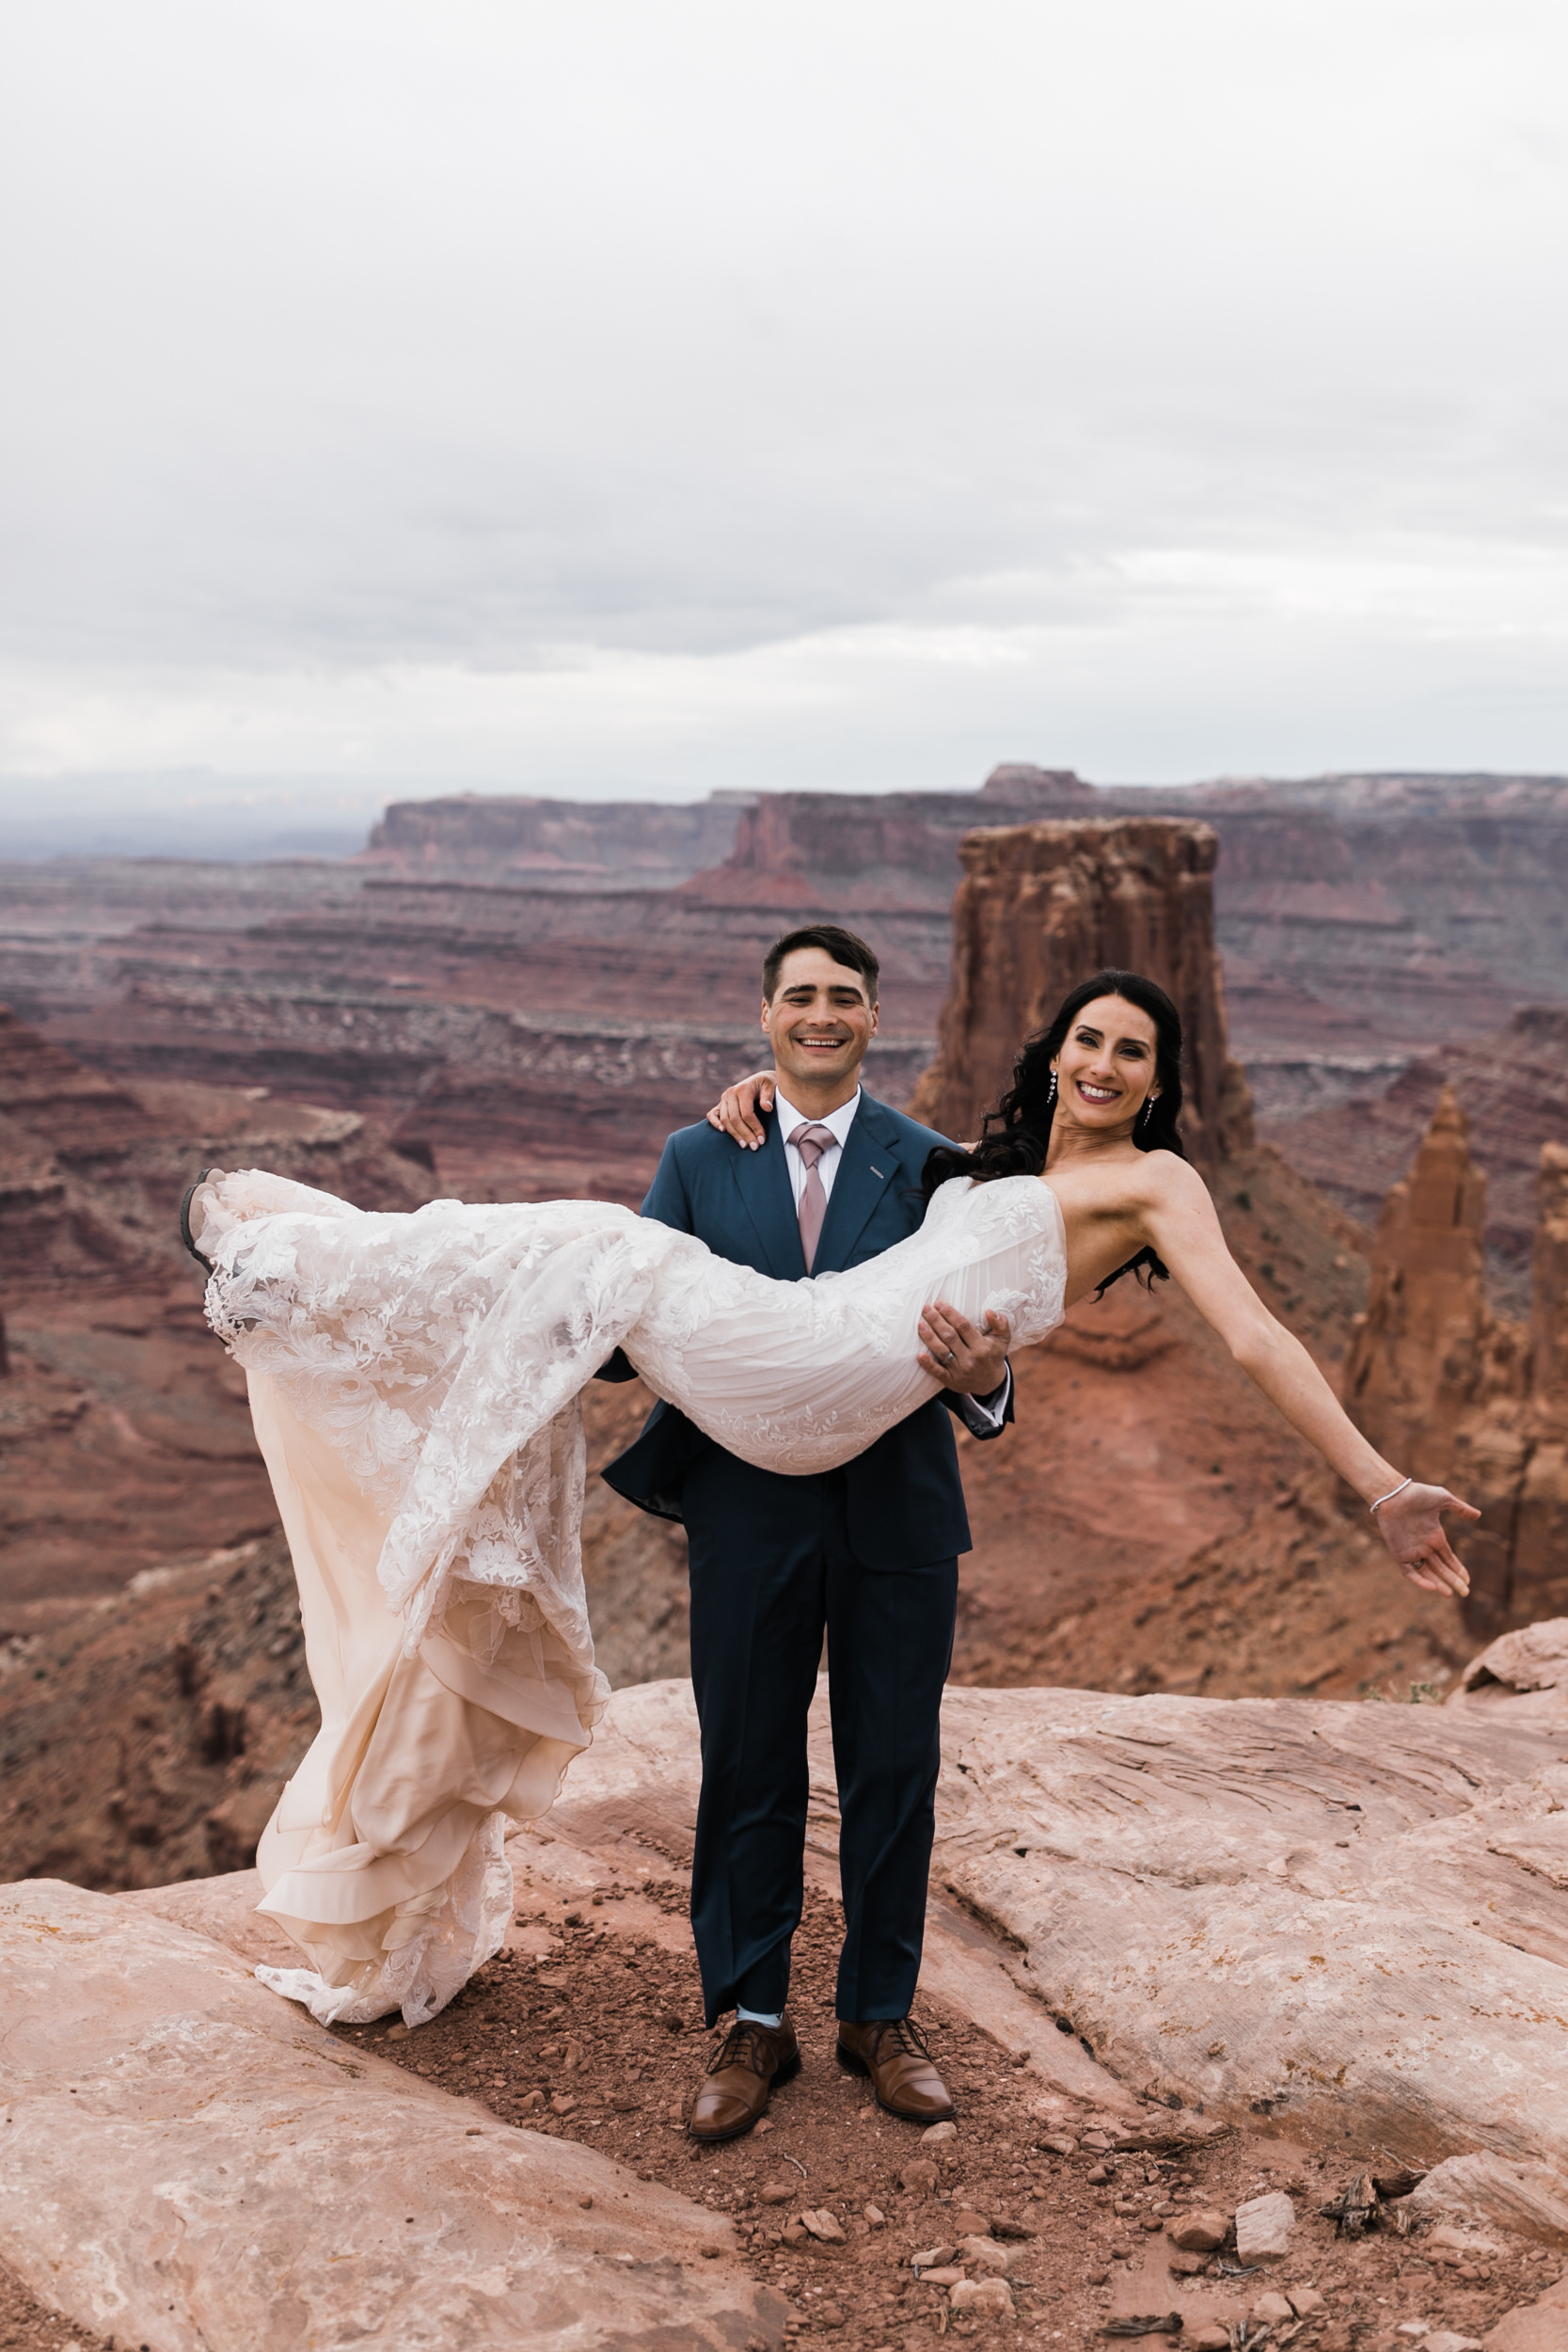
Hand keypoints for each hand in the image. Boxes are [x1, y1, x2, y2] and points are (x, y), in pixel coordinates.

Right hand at [707, 1071, 776, 1148]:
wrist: (761, 1080)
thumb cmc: (768, 1084)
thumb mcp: (772, 1086)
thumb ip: (769, 1096)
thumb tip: (767, 1108)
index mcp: (743, 1089)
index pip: (746, 1113)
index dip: (754, 1127)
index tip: (762, 1139)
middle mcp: (731, 1093)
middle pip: (735, 1119)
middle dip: (745, 1134)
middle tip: (754, 1147)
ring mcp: (724, 1098)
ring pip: (725, 1120)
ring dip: (734, 1134)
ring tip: (744, 1145)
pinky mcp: (720, 1104)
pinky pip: (712, 1114)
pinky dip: (715, 1123)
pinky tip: (723, 1132)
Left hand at [917, 1302, 1010, 1396]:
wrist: (991, 1383)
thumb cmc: (993, 1355)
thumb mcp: (1003, 1339)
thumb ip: (1000, 1323)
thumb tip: (989, 1311)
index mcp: (981, 1346)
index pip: (963, 1327)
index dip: (950, 1314)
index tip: (939, 1304)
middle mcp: (970, 1358)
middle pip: (950, 1336)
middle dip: (936, 1321)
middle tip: (926, 1308)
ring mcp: (960, 1371)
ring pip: (942, 1352)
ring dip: (929, 1338)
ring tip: (920, 1324)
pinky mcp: (951, 1381)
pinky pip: (938, 1372)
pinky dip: (928, 1364)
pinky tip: (919, 1355)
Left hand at [1373, 1481, 1479, 1597]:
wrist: (1393, 1493)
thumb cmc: (1416, 1493)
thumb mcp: (1443, 1499)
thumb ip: (1460, 1508)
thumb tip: (1478, 1515)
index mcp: (1435, 1537)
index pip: (1449, 1558)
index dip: (1458, 1569)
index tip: (1468, 1579)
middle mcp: (1424, 1546)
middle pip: (1441, 1569)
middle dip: (1453, 1581)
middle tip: (1465, 1593)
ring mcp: (1411, 1551)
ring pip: (1427, 1573)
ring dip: (1438, 1583)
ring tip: (1450, 1594)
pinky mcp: (1399, 1553)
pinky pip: (1409, 1571)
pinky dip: (1419, 1580)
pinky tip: (1432, 1587)